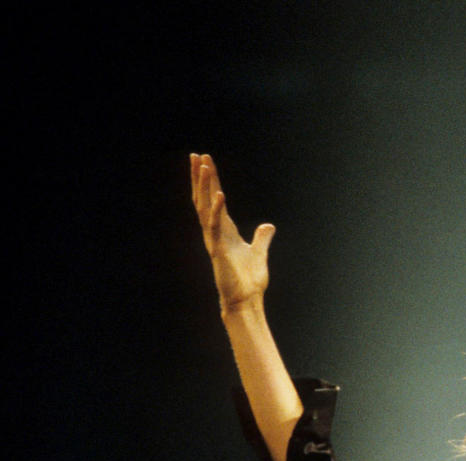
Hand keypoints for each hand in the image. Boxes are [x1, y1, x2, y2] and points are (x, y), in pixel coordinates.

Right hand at [190, 153, 274, 313]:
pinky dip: (217, 209)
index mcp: (224, 231)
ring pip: (205, 208)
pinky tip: (220, 194)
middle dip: (201, 177)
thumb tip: (269, 226)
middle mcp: (215, 232)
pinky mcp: (219, 250)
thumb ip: (262, 238)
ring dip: (204, 186)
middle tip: (196, 155)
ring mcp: (214, 240)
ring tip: (203, 165)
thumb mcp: (259, 253)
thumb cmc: (249, 281)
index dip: (210, 181)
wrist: (245, 301)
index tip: (205, 162)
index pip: (214, 200)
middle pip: (204, 199)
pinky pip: (216, 226)